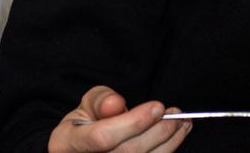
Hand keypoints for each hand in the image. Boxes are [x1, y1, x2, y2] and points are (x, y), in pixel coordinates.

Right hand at [48, 86, 190, 152]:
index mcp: (67, 144)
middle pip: (128, 152)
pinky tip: (176, 136)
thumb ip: (100, 101)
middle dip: (158, 131)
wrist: (81, 149)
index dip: (133, 122)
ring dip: (169, 141)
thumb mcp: (86, 106)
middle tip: (175, 113)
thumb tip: (115, 103)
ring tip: (182, 123)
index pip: (103, 137)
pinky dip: (167, 150)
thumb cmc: (85, 125)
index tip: (157, 106)